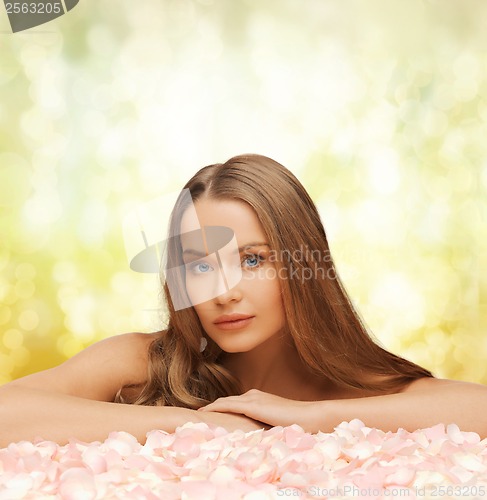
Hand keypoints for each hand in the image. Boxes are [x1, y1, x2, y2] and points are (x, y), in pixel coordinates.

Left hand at [198, 389, 323, 432]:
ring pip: (225, 402)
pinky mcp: (252, 405)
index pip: (234, 403)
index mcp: (258, 398)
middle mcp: (253, 395)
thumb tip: (252, 435)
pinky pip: (228, 405)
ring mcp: (252, 398)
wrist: (308, 416)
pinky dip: (215, 408)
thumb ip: (262, 424)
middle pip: (226, 401)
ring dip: (211, 408)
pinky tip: (205, 413)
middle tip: (197, 416)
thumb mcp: (274, 423)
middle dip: (212, 408)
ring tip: (197, 415)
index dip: (220, 408)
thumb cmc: (295, 423)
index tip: (208, 416)